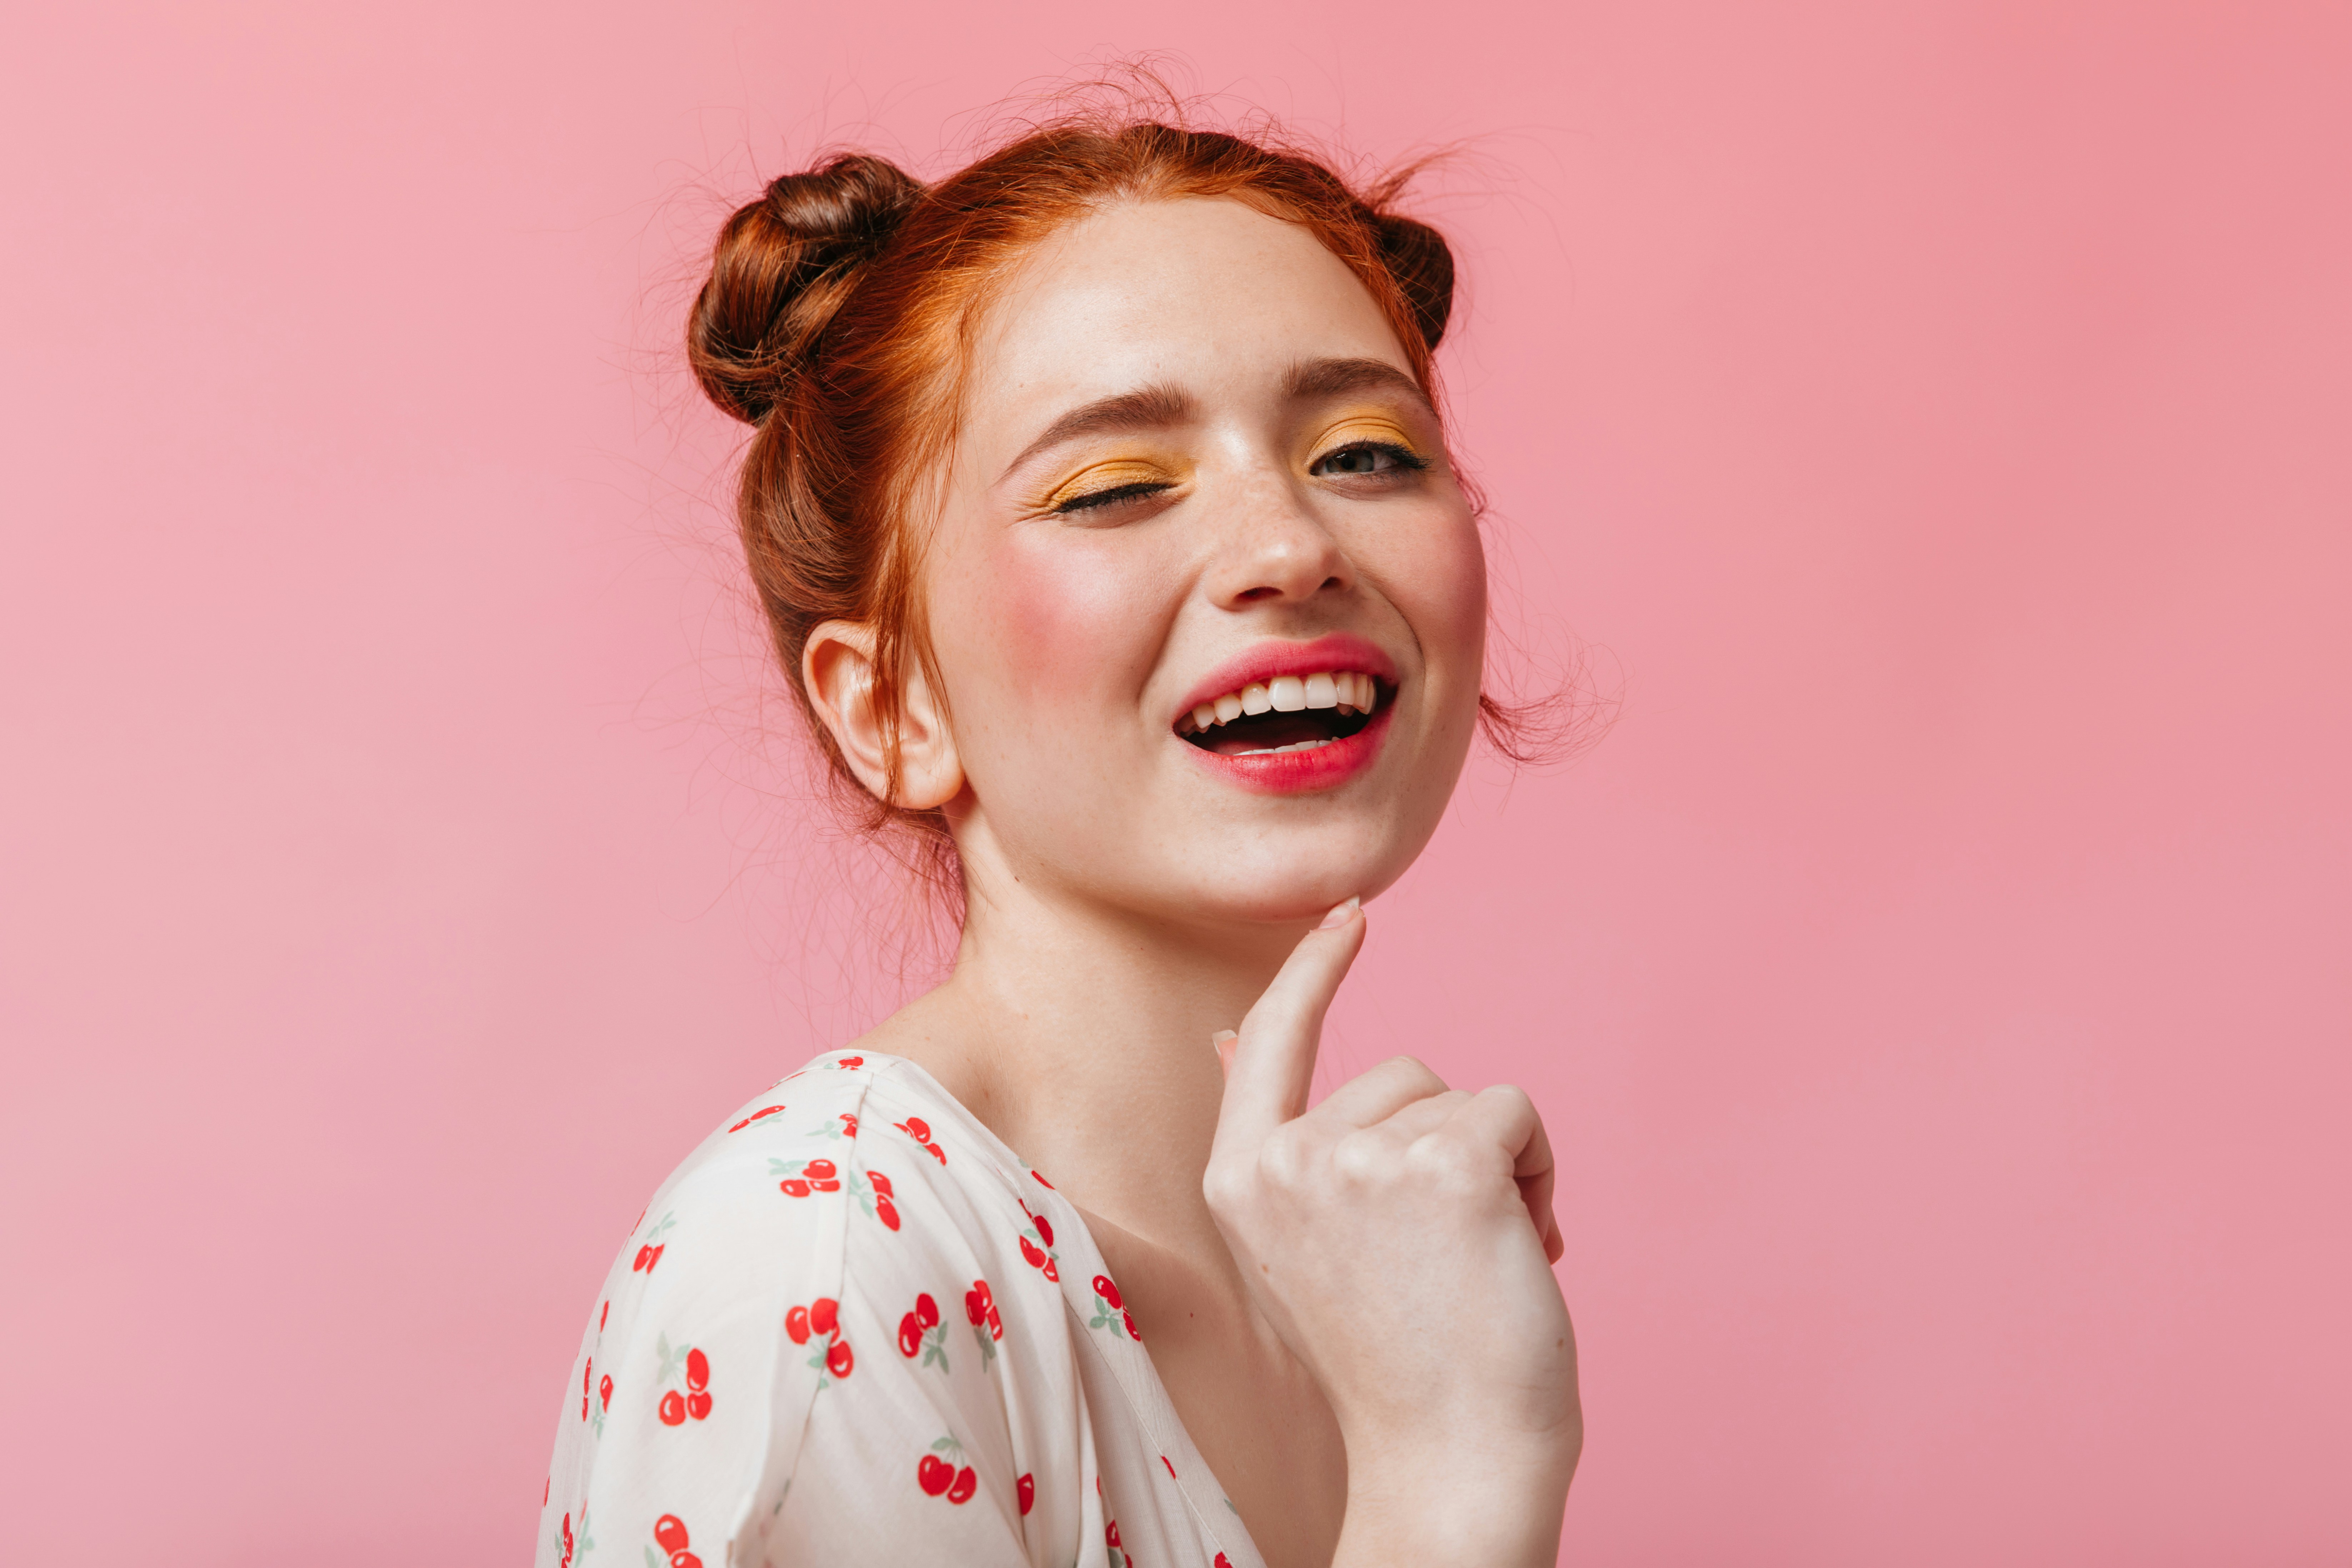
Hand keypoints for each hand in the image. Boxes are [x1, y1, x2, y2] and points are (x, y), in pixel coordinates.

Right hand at [1203, 901, 1581, 1566]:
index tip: (1348, 915)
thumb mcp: (1302, 1242)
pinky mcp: (1446, 1160)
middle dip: (1443, 1145)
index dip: (1310, 971)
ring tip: (1479, 1262)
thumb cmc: (1392, 1361)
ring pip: (1463, 1100)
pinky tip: (1519, 1250)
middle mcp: (1288, 1159)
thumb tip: (1223, 1035)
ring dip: (1495, 1167)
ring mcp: (1362, 1156)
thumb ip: (1275, 1138)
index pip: (1269, 1040)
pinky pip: (1514, 1115)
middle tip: (1445, 1256)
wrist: (1449, 1460)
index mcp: (1240, 1180)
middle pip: (1400, 1076)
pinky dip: (1538, 1174)